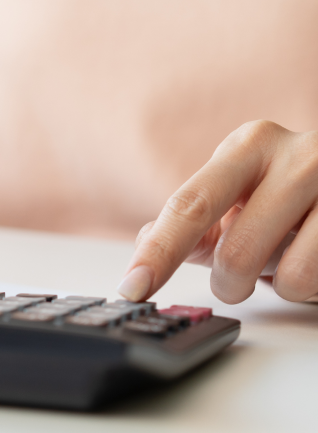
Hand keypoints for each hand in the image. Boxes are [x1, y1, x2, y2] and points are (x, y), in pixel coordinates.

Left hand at [119, 120, 317, 303]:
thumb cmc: (290, 193)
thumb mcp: (239, 194)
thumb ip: (192, 222)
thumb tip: (145, 243)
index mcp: (249, 145)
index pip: (189, 206)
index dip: (158, 254)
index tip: (132, 288)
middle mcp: (297, 155)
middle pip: (236, 251)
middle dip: (229, 284)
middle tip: (235, 281)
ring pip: (291, 275)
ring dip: (283, 284)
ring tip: (293, 256)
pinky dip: (313, 284)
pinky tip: (317, 254)